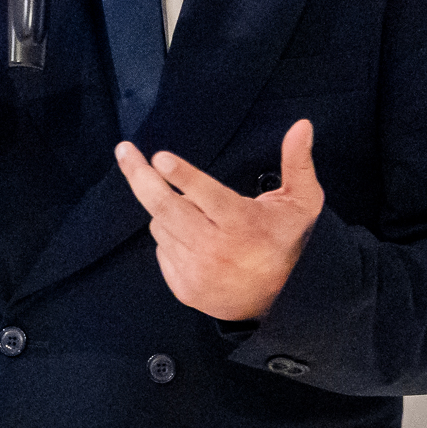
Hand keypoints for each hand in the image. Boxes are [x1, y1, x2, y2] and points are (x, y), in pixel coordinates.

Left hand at [114, 119, 325, 321]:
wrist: (277, 302)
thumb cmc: (284, 241)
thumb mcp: (301, 203)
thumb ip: (298, 163)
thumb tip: (302, 125)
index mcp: (243, 224)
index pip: (207, 196)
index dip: (183, 176)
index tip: (160, 158)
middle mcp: (216, 249)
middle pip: (167, 208)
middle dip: (140, 177)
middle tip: (124, 151)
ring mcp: (196, 270)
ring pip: (161, 225)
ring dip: (167, 211)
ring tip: (194, 214)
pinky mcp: (183, 287)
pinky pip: (161, 248)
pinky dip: (170, 236)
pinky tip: (192, 238)